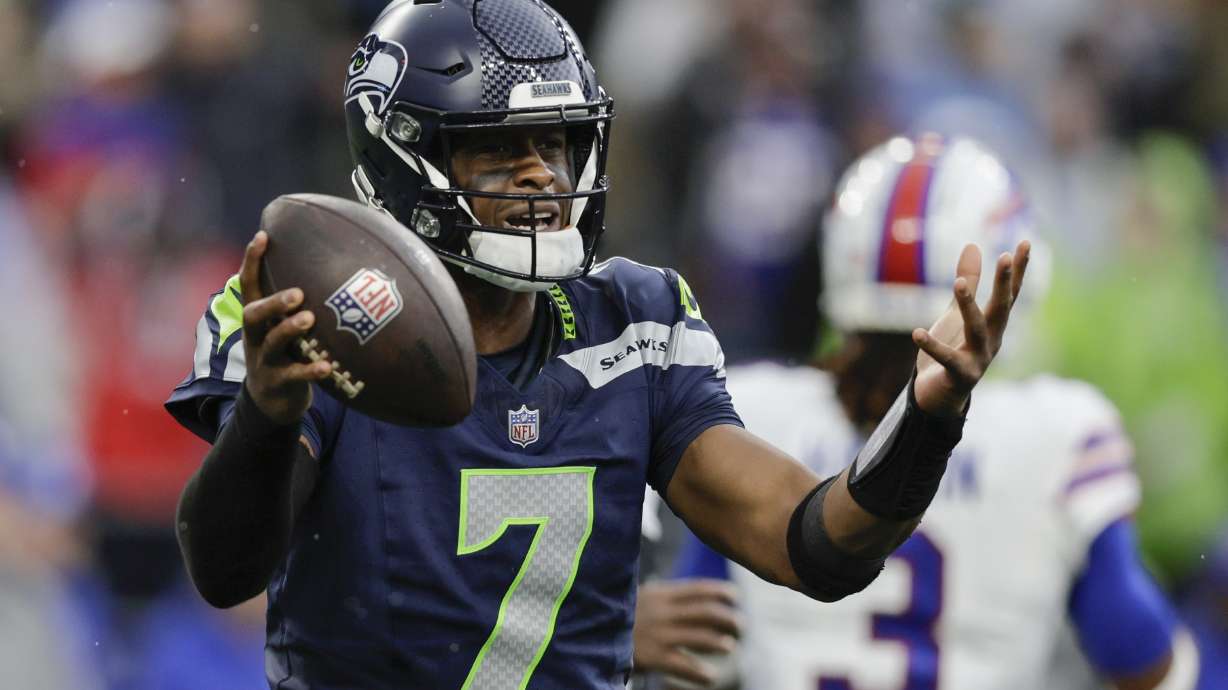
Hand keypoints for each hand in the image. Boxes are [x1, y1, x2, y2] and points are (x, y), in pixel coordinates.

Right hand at [239, 231, 332, 423]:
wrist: (273, 405)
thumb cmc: (286, 355)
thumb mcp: (283, 330)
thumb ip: (297, 307)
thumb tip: (331, 271)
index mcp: (257, 321)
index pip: (248, 286)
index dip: (251, 262)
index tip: (262, 236)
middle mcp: (256, 338)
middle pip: (253, 315)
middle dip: (273, 302)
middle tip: (298, 293)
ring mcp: (264, 362)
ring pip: (272, 343)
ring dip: (289, 329)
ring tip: (309, 319)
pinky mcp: (278, 384)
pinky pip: (294, 376)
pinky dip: (310, 370)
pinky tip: (327, 366)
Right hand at [633, 579, 739, 687]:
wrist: (593, 633)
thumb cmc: (624, 617)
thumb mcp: (643, 597)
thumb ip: (668, 596)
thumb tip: (702, 596)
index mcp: (661, 593)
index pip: (699, 589)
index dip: (721, 592)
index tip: (735, 597)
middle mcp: (663, 612)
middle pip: (706, 613)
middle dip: (728, 618)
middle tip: (741, 626)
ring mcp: (659, 634)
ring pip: (700, 637)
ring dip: (719, 643)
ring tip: (729, 647)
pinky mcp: (653, 657)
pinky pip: (684, 666)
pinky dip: (701, 673)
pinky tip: (710, 677)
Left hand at [912, 241, 1030, 415]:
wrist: (939, 395)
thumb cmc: (952, 349)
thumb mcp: (957, 312)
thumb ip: (968, 281)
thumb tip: (973, 245)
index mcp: (994, 324)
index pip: (1010, 293)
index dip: (1018, 269)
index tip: (1025, 242)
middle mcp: (992, 340)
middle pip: (1001, 308)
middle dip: (1004, 283)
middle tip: (1005, 256)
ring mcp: (978, 359)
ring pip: (976, 329)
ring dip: (969, 306)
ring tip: (958, 283)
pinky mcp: (959, 375)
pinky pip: (946, 359)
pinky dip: (932, 346)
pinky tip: (916, 333)